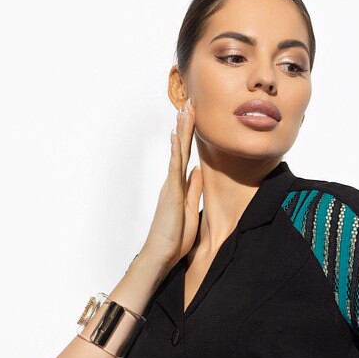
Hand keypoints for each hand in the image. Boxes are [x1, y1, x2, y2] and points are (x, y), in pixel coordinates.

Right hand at [139, 97, 202, 270]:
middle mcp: (173, 182)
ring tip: (184, 109)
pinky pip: (174, 167)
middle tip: (188, 103)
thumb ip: (193, 189)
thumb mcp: (190, 209)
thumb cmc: (174, 238)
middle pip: (180, 148)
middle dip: (185, 125)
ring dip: (182, 130)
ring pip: (178, 152)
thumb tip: (198, 171)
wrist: (160, 254)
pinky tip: (176, 135)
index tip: (192, 118)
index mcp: (179, 186)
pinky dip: (175, 150)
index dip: (189, 136)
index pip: (185, 156)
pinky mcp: (171, 193)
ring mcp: (171, 186)